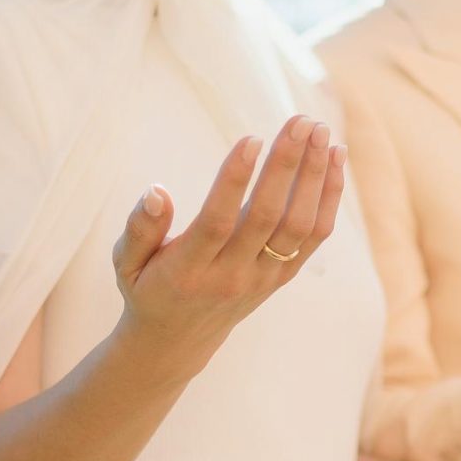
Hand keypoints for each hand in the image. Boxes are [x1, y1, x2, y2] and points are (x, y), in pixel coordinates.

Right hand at [110, 115, 345, 380]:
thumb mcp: (126, 263)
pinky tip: (334, 158)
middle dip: (287, 166)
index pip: (218, 222)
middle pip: (267, 218)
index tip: (252, 138)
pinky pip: (315, 237)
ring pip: (299, 227)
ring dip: (315, 177)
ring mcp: (262, 277)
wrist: (178, 340)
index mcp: (188, 270)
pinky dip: (328, 197)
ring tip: (320, 130)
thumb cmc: (148, 287)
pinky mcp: (282, 276)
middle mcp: (231, 275)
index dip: (235, 180)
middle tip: (301, 121)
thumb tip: (156, 192)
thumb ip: (138, 228)